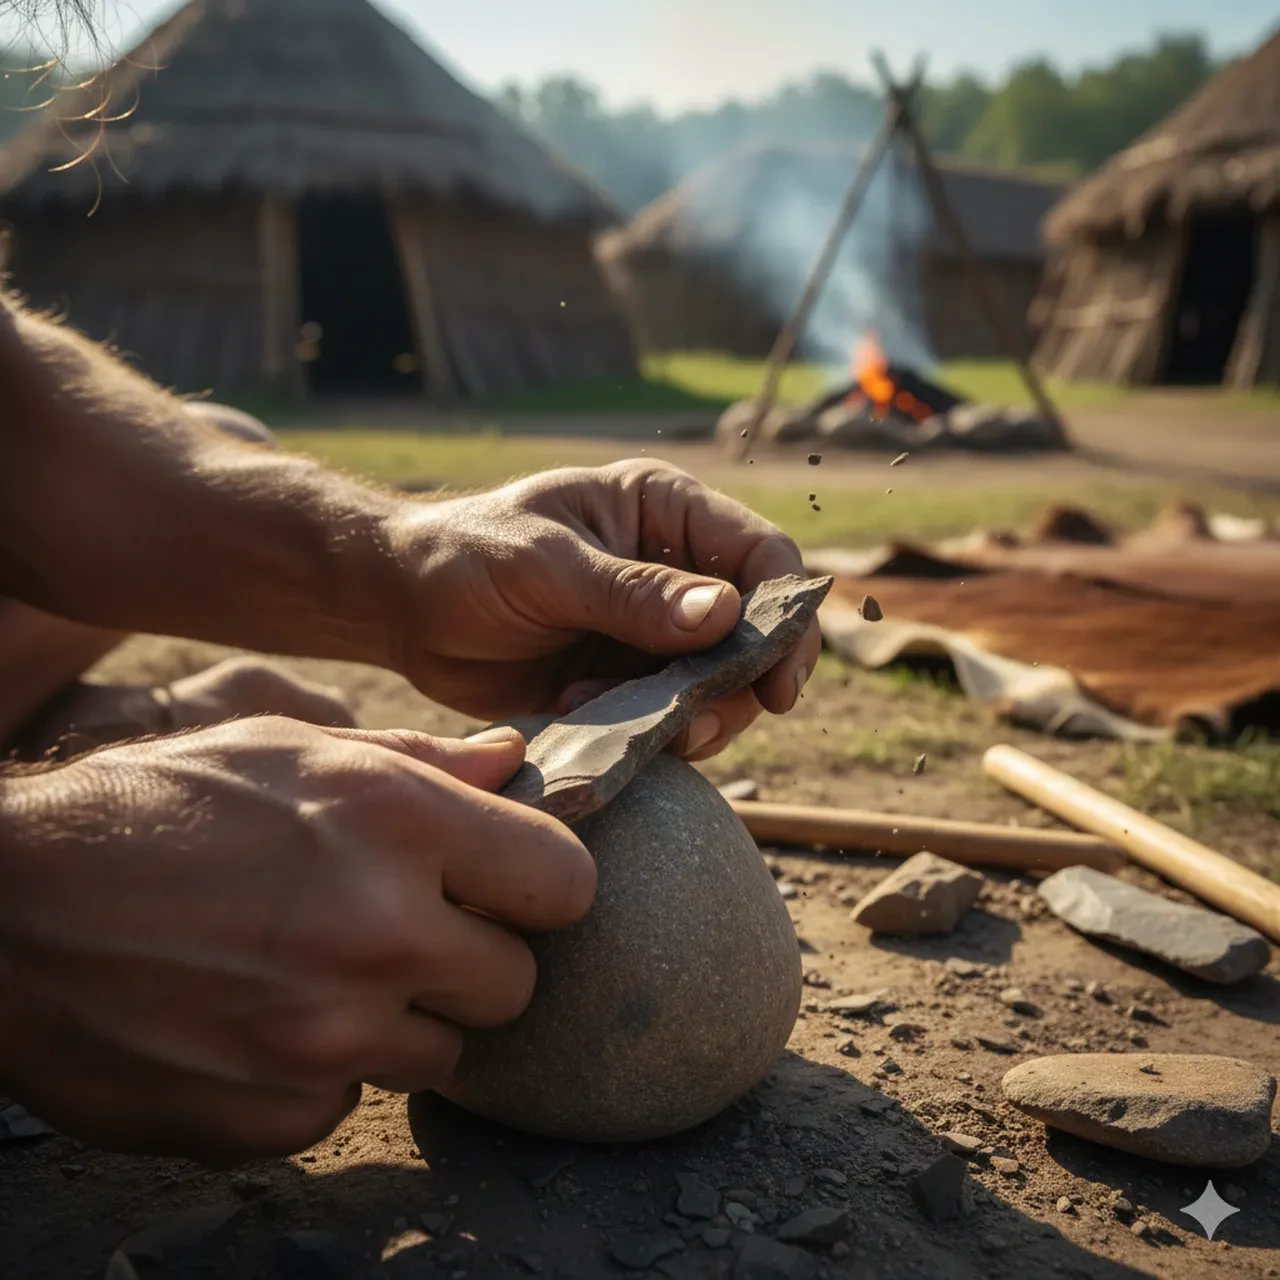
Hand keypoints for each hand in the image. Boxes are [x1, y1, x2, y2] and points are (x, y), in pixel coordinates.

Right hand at [0, 718, 592, 1162]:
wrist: (7, 910)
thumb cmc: (155, 804)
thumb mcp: (286, 742)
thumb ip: (421, 758)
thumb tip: (515, 766)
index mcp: (395, 821)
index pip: (566, 883)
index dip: (540, 886)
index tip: (506, 887)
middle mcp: (378, 932)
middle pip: (516, 982)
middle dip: (472, 958)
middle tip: (402, 930)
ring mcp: (326, 1037)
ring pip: (442, 1052)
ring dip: (399, 1019)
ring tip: (319, 971)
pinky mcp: (271, 1115)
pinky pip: (349, 1106)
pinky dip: (319, 1076)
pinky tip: (260, 1022)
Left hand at [392, 460, 819, 759]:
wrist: (403, 608)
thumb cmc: (467, 556)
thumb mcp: (546, 565)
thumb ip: (632, 594)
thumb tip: (726, 616)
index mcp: (665, 511)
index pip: (762, 557)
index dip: (785, 619)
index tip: (779, 685)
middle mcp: (674, 569)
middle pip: (755, 634)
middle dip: (737, 685)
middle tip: (692, 725)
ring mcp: (653, 630)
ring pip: (720, 685)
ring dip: (687, 715)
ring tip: (616, 718)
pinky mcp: (628, 680)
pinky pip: (672, 716)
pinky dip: (646, 732)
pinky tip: (579, 715)